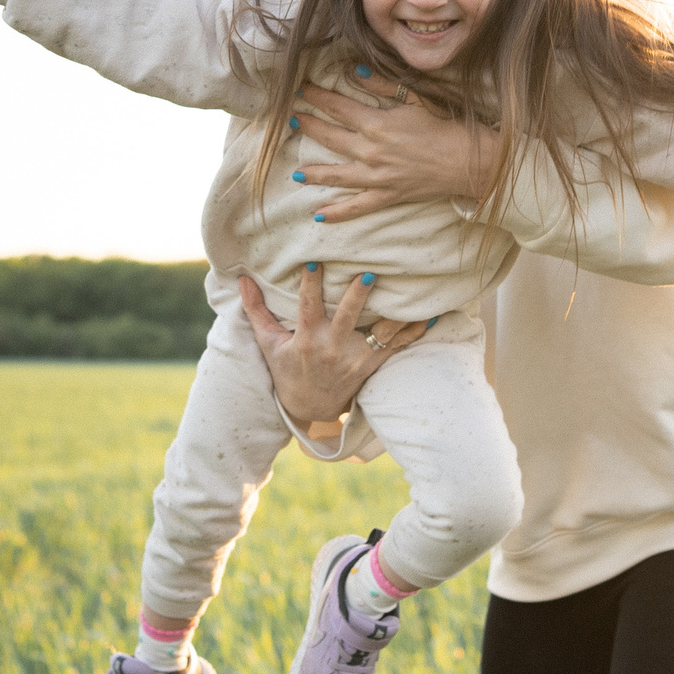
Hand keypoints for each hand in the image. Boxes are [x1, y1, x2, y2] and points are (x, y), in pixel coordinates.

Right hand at [237, 267, 428, 435]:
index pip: (307, 308)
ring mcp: (355, 358)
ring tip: (412, 293)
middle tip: (370, 274)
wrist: (309, 408)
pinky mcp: (371, 365)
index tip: (314, 264)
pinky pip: (396, 347)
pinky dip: (414, 332)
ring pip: (378, 332)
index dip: (310, 286)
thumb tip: (242, 279)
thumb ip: (257, 310)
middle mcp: (333, 348)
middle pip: (347, 317)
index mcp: (308, 340)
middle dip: (358, 296)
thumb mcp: (269, 343)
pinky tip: (432, 315)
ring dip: (395, 313)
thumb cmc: (287, 370)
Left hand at [285, 74, 498, 221]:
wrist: (471, 161)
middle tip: (290, 120)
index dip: (317, 97)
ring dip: (314, 173)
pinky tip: (319, 215)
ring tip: (296, 173)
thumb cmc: (448, 125)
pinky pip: (358, 206)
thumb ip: (382, 84)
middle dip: (308, 127)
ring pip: (337, 175)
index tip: (301, 90)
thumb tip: (354, 70)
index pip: (337, 107)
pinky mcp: (389, 195)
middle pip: (330, 137)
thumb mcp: (416, 97)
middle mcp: (371, 151)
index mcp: (377, 124)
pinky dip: (338, 213)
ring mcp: (378, 177)